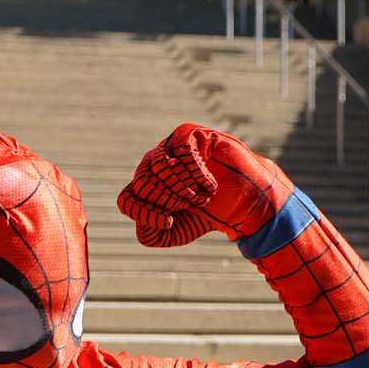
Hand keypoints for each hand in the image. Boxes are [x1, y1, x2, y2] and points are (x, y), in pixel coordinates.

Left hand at [117, 123, 290, 247]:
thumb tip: (146, 215)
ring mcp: (168, 147)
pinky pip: (181, 150)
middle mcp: (152, 165)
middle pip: (142, 182)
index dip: (143, 213)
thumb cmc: (205, 215)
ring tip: (201, 195)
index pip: (126, 199)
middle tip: (190, 205)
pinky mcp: (189, 134)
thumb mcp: (173, 233)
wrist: (242, 203)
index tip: (168, 221)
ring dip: (183, 187)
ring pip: (159, 166)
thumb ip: (149, 233)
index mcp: (145, 187)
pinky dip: (196, 173)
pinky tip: (209, 183)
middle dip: (168, 200)